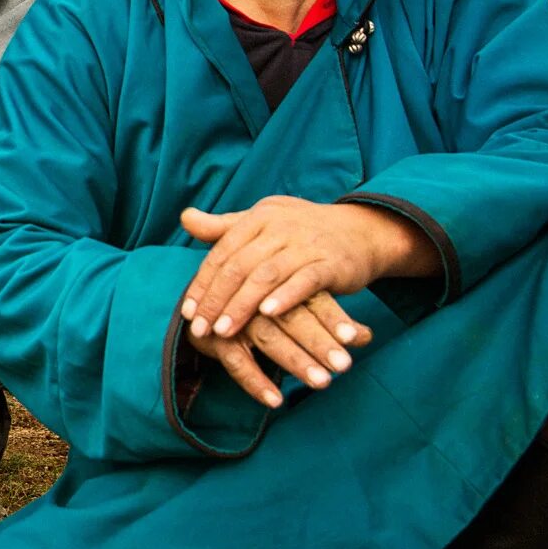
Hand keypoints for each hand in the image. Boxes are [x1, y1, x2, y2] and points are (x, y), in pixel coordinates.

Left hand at [179, 197, 437, 342]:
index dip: (204, 283)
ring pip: (266, 275)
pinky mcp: (331, 262)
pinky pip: (305, 280)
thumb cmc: (302, 231)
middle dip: (217, 300)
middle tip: (201, 330)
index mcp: (258, 217)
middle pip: (239, 266)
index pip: (222, 252)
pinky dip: (285, 296)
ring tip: (224, 332)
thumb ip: (225, 227)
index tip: (190, 313)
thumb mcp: (264, 222)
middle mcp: (280, 226)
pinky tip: (267, 314)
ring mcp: (306, 243)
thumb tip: (186, 218)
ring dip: (242, 305)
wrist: (361, 231)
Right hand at [187, 290, 372, 409]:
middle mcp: (259, 298)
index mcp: (280, 283)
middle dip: (318, 343)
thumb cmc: (262, 303)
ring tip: (322, 382)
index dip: (334, 318)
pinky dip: (255, 381)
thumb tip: (367, 336)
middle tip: (344, 365)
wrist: (205, 298)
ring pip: (267, 338)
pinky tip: (276, 400)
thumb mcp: (297, 304)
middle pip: (292, 318)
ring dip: (295, 361)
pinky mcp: (215, 338)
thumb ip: (330, 320)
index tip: (356, 338)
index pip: (312, 298)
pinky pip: (235, 362)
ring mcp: (236, 318)